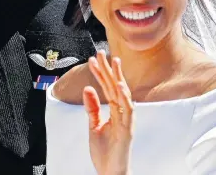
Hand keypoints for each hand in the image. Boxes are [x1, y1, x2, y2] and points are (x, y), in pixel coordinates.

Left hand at [83, 51, 132, 174]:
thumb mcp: (94, 125)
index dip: (100, 73)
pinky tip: (120, 87)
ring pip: (123, 95)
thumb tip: (87, 88)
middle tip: (100, 53)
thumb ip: (92, 108)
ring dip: (118, 78)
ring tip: (113, 63)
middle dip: (108, 69)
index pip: (107, 87)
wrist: (109, 173)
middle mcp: (123, 113)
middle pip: (115, 86)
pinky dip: (125, 99)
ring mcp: (126, 121)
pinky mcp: (127, 131)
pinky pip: (127, 112)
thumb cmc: (105, 151)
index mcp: (115, 110)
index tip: (92, 59)